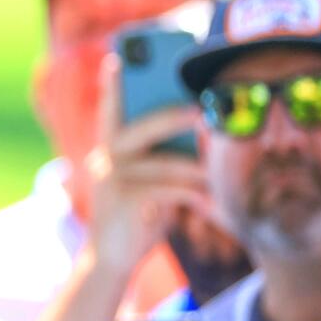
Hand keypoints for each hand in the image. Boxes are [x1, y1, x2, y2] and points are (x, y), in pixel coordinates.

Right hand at [81, 54, 210, 272]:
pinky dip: (192, 194)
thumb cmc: (137, 216)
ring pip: (159, 162)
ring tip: (215, 172)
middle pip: (135, 128)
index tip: (118, 60)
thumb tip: (198, 134)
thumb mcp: (149, 181)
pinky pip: (166, 189)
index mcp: (109, 149)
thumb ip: (161, 158)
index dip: (113, 85)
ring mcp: (111, 180)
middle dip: (167, 116)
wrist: (111, 260)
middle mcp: (105, 159)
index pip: (110, 110)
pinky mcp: (124, 202)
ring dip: (192, 167)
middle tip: (197, 110)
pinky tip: (209, 202)